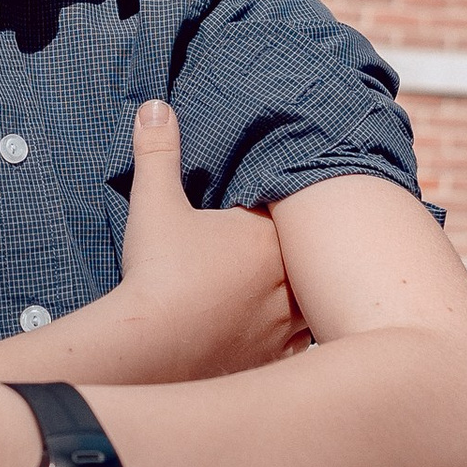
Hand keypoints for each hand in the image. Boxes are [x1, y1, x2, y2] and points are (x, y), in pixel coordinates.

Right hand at [109, 102, 303, 380]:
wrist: (149, 346)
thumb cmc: (156, 272)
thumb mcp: (154, 203)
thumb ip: (158, 152)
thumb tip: (154, 106)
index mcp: (266, 237)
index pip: (298, 215)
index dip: (291, 209)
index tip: (286, 204)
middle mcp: (286, 281)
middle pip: (315, 260)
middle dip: (310, 253)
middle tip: (306, 245)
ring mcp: (283, 325)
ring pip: (317, 307)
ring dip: (311, 298)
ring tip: (306, 289)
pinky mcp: (272, 360)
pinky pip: (301, 351)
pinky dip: (298, 343)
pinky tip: (292, 338)